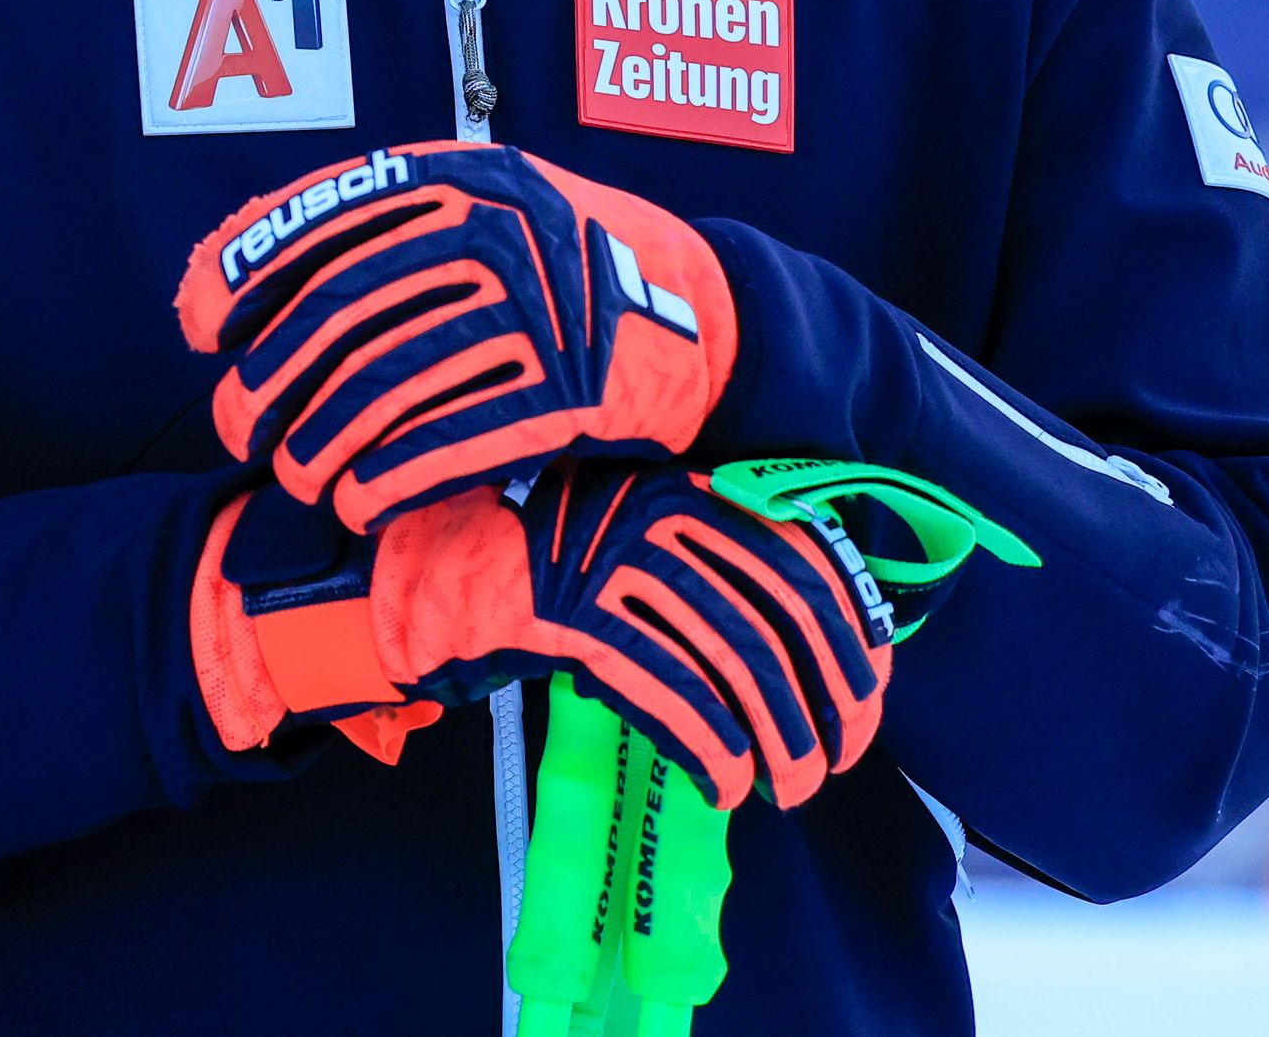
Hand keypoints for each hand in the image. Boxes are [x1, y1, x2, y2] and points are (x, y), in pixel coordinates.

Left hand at [176, 142, 737, 529]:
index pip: (318, 223)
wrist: (707, 315)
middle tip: (238, 424)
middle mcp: (496, 233)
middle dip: (270, 380)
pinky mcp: (572, 392)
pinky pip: (455, 442)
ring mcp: (538, 312)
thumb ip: (363, 228)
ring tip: (295, 473)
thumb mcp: (475, 206)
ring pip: (387, 386)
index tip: (203, 331)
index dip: (243, 280)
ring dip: (320, 442)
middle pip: (340, 316)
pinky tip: (357, 501)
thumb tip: (214, 277)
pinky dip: (392, 479)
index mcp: (459, 179)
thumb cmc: (558, 267)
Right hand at [191, 463, 891, 811]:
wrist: (403, 573)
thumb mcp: (619, 547)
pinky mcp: (571, 612)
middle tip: (833, 760)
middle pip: (781, 612)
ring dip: (779, 739)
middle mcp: (650, 507)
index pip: (801, 552)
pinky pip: (672, 693)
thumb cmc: (520, 572)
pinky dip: (713, 748)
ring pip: (736, 659)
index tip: (865, 696)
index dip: (851, 634)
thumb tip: (805, 642)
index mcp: (674, 482)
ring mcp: (608, 557)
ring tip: (786, 786)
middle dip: (826, 700)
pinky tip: (723, 783)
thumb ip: (697, 568)